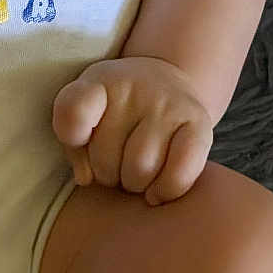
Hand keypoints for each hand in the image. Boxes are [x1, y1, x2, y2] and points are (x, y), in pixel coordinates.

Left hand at [52, 56, 213, 205]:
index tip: (80, 139)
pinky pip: (179, 174)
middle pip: (105, 159)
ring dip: (133, 184)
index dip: (72, 136)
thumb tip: (86, 177)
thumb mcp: (85, 109)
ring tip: (133, 173)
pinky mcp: (201, 125)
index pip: (74, 110)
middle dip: (105, 173)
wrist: (167, 80)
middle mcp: (136, 88)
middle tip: (113, 164)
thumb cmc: (114, 107)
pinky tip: (156, 190)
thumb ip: (73, 142)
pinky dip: (165, 191)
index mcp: (100, 81)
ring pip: (140, 171)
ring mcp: (170, 105)